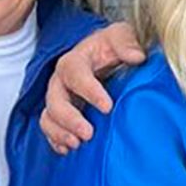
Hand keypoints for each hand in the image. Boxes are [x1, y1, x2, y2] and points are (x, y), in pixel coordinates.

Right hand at [40, 23, 144, 152]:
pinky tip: (68, 149)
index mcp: (76, 59)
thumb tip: (136, 56)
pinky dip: (56, 140)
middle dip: (69, 118)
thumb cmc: (113, 46)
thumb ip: (126, 42)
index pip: (75, 72)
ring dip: (59, 132)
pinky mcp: (62, 112)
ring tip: (76, 144)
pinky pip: (50, 127)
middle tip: (88, 133)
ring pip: (49, 115)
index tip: (107, 107)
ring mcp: (60, 97)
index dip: (89, 91)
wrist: (107, 55)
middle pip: (55, 99)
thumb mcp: (121, 35)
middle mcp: (62, 79)